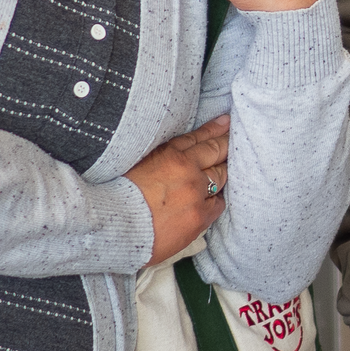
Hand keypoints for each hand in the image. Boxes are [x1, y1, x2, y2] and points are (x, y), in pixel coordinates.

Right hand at [128, 115, 228, 267]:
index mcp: (169, 154)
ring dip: (221, 173)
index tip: (226, 122)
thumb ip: (160, 157)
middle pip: (216, 152)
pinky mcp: (199, 217)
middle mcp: (187, 170)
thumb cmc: (117, 196)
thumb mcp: (137, 164)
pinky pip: (217, 205)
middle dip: (226, 146)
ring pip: (220, 178)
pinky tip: (213, 199)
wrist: (114, 228)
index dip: (214, 129)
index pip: (198, 137)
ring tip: (224, 170)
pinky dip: (215, 200)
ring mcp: (196, 194)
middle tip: (235, 139)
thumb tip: (173, 155)